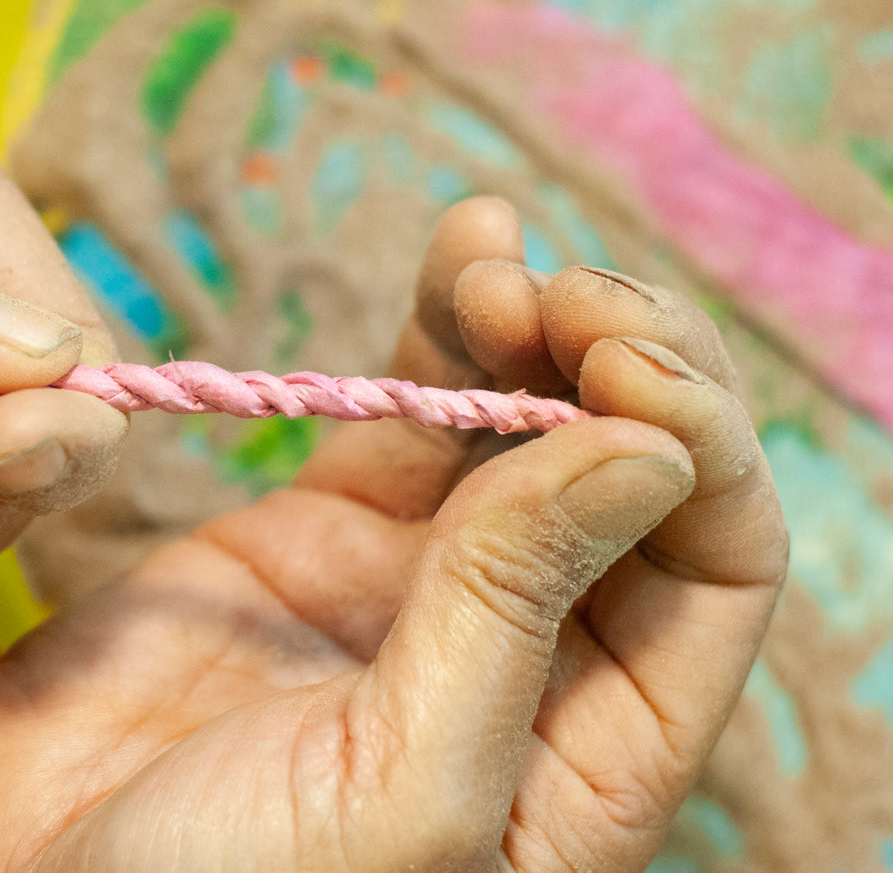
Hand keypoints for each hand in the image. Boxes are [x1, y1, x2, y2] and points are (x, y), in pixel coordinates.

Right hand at [0, 198, 787, 870]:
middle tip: (561, 300)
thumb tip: (646, 451)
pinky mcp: (322, 535)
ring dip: (533, 324)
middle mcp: (528, 658)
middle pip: (636, 474)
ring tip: (495, 263)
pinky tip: (464, 249)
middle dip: (619, 363)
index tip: (624, 371)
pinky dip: (440, 327)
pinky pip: (409, 413)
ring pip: (525, 423)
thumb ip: (510, 615)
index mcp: (590, 757)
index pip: (715, 569)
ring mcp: (422, 585)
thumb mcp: (396, 787)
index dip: (695, 448)